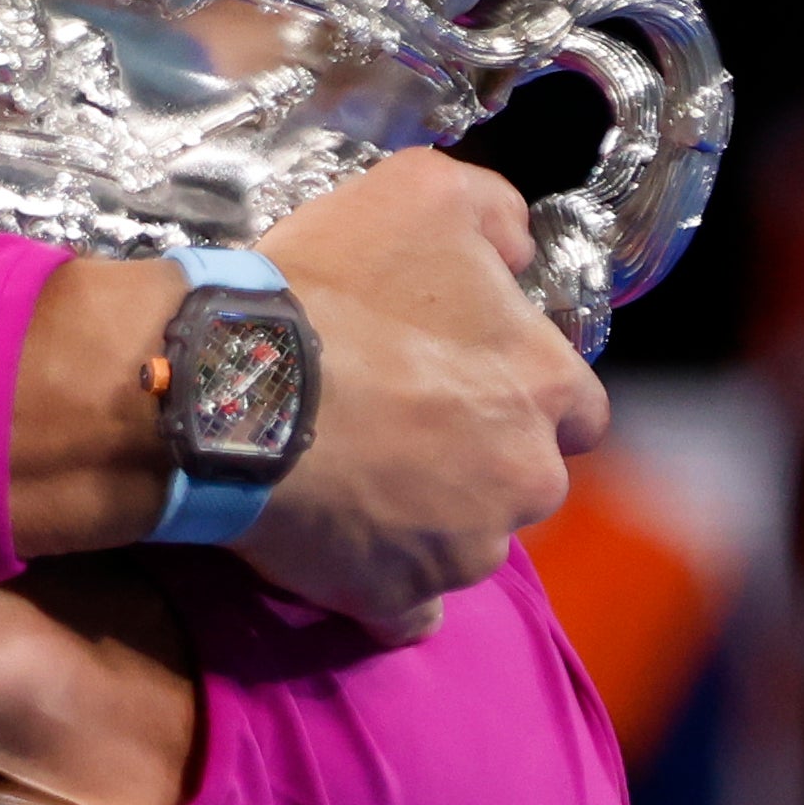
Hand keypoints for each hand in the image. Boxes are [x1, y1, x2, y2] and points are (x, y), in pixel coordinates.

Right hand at [243, 152, 607, 638]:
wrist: (226, 385)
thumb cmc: (327, 287)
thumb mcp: (419, 193)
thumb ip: (494, 212)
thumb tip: (520, 251)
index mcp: (544, 385)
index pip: (577, 406)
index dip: (519, 390)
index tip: (458, 378)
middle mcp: (528, 476)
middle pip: (523, 479)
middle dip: (474, 461)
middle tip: (395, 429)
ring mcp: (464, 547)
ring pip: (467, 543)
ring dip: (427, 521)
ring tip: (351, 484)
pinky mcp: (395, 598)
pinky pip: (405, 612)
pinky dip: (380, 590)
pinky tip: (339, 551)